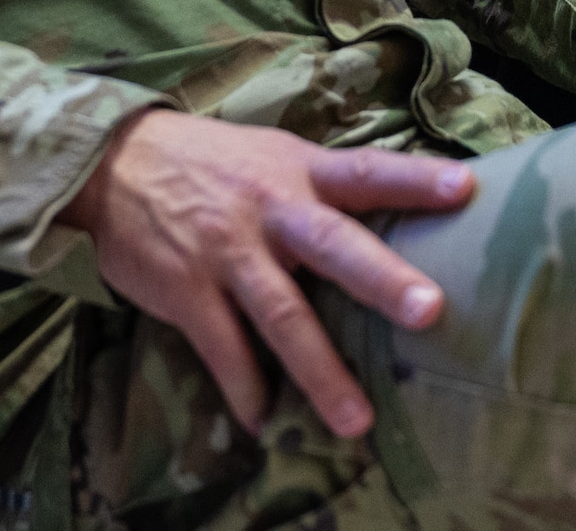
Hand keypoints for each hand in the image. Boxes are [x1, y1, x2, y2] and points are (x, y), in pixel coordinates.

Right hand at [58, 110, 474, 438]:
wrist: (109, 165)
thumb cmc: (208, 163)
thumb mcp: (269, 155)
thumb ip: (321, 186)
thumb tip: (395, 211)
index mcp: (297, 170)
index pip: (365, 171)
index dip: (414, 179)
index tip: (466, 188)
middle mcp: (268, 209)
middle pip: (333, 243)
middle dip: (381, 278)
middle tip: (429, 311)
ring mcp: (226, 251)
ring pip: (281, 314)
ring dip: (321, 371)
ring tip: (358, 419)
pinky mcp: (186, 290)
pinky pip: (223, 348)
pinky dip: (245, 388)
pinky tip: (263, 419)